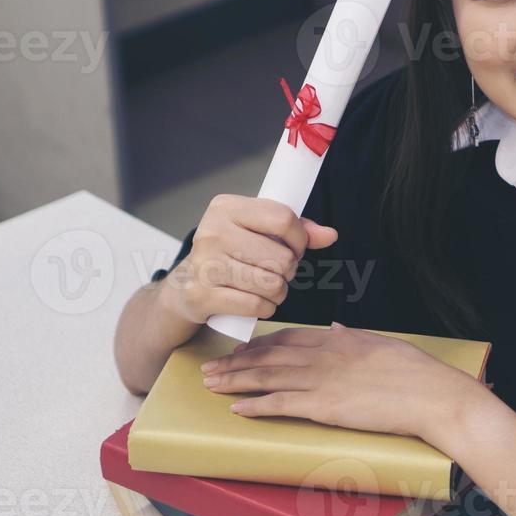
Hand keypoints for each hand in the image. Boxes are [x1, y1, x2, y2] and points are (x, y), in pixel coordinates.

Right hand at [158, 194, 337, 325]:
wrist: (185, 286)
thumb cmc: (230, 254)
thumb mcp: (259, 231)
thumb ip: (298, 230)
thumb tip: (330, 235)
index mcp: (226, 207)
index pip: (283, 219)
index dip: (300, 239)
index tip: (295, 248)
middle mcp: (211, 232)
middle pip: (281, 257)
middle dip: (289, 270)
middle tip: (278, 272)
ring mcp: (204, 264)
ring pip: (271, 283)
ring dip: (279, 292)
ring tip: (269, 287)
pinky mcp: (201, 294)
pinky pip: (255, 305)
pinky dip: (265, 308)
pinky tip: (258, 303)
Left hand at [199, 322, 490, 450]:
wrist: (429, 394)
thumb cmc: (414, 372)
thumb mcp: (381, 343)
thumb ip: (353, 336)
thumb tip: (336, 327)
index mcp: (338, 340)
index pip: (288, 337)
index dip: (260, 344)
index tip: (241, 349)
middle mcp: (324, 356)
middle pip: (270, 356)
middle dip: (237, 362)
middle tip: (210, 366)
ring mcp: (323, 380)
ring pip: (268, 378)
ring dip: (236, 380)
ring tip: (212, 384)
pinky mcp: (325, 405)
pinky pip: (282, 403)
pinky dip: (257, 404)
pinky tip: (238, 407)